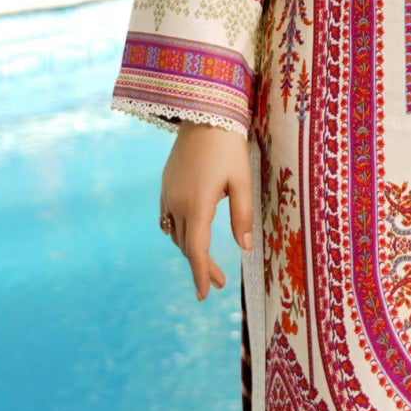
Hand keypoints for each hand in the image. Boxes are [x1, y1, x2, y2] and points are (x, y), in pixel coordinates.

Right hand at [159, 122, 253, 300]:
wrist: (203, 114)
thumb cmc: (228, 147)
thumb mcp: (243, 182)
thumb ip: (242, 216)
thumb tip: (244, 248)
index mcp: (197, 206)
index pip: (197, 251)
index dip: (201, 275)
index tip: (204, 296)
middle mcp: (177, 203)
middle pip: (187, 247)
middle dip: (201, 267)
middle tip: (218, 283)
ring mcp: (168, 194)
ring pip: (176, 234)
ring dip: (191, 251)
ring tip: (209, 264)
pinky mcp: (165, 185)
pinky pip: (169, 219)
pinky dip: (180, 234)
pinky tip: (192, 237)